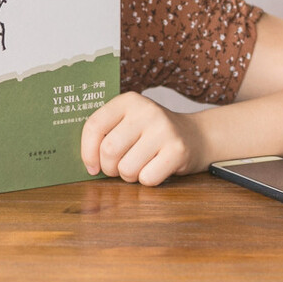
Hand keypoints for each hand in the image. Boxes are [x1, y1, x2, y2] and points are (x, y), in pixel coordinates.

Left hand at [80, 92, 202, 186]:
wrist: (195, 136)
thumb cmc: (151, 134)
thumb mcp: (129, 122)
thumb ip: (106, 133)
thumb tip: (86, 162)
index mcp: (128, 101)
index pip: (94, 126)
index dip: (87, 151)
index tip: (91, 166)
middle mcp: (146, 111)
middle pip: (109, 151)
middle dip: (109, 168)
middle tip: (118, 168)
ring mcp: (164, 129)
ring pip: (127, 168)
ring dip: (129, 176)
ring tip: (139, 166)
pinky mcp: (177, 150)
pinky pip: (147, 178)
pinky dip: (147, 180)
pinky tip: (156, 168)